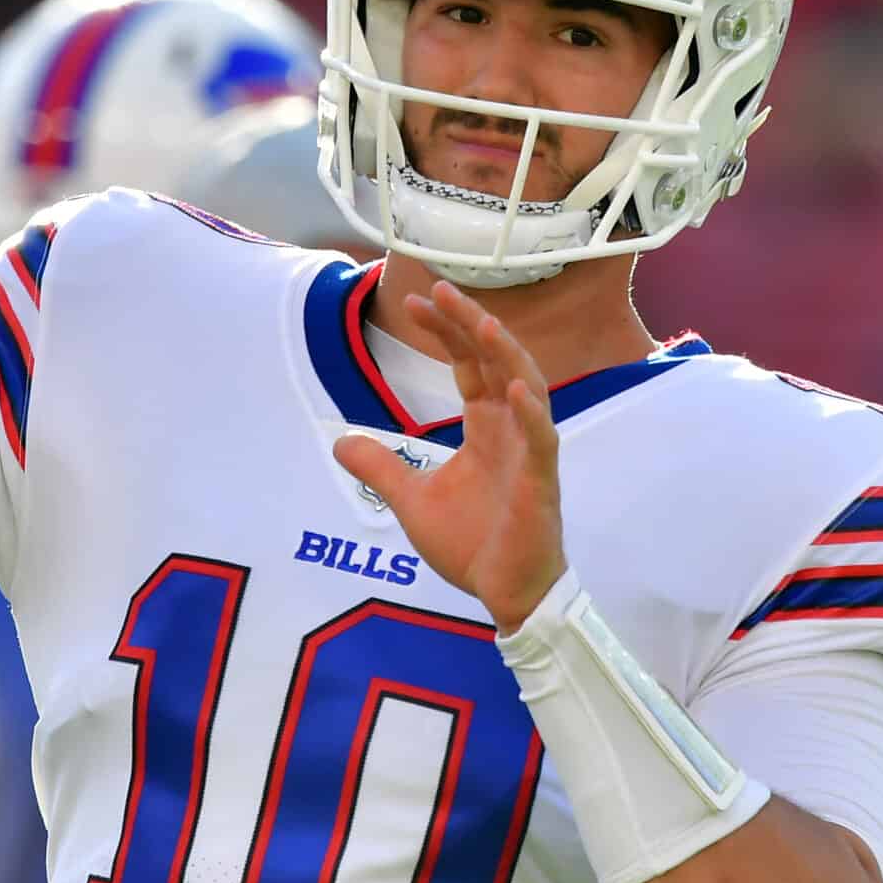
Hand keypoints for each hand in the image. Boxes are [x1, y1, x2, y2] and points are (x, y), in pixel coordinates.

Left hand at [332, 281, 566, 628]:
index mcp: (486, 429)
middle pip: (495, 364)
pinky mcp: (541, 483)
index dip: (447, 333)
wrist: (505, 593)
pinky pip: (541, 441)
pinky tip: (512, 389)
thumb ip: (381, 467)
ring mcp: (530, 454)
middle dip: (470, 325)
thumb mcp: (411, 500)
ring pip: (526, 389)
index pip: (469, 367)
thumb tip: (340, 440)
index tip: (416, 302)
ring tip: (483, 324)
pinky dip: (531, 414)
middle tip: (441, 289)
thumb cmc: (472, 545)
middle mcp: (512, 430)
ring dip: (506, 355)